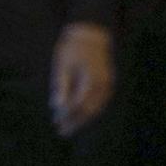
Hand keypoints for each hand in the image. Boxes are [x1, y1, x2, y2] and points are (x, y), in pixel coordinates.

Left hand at [50, 22, 113, 136]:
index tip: (56, 120)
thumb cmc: (73, 47)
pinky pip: (100, 102)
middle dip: (75, 122)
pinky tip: (79, 116)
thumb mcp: (62, 63)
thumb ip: (61, 85)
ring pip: (97, 108)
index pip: (78, 104)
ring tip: (69, 127)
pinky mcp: (109, 83)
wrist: (91, 34)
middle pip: (89, 110)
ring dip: (83, 119)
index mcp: (90, 78)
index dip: (67, 114)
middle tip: (62, 131)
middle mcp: (103, 84)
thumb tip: (56, 106)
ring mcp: (109, 84)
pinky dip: (90, 111)